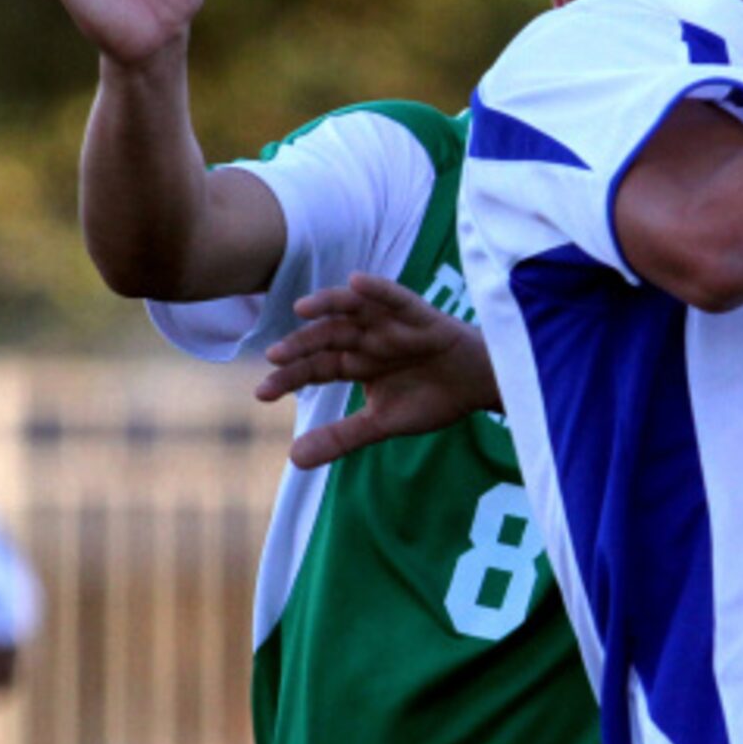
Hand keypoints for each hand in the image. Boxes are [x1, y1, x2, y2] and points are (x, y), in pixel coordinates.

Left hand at [254, 274, 501, 469]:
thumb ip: (341, 437)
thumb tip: (293, 460)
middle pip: (326, 338)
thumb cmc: (433, 399)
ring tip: (302, 309)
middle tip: (275, 358)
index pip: (315, 367)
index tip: (261, 393)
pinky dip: (377, 289)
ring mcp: (391, 324)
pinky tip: (357, 282)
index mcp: (356, 363)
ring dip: (327, 305)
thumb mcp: (381, 423)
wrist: (481, 388)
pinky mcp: (420, 315)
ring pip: (352, 309)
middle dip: (300, 346)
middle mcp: (367, 339)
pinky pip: (395, 297)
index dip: (289, 377)